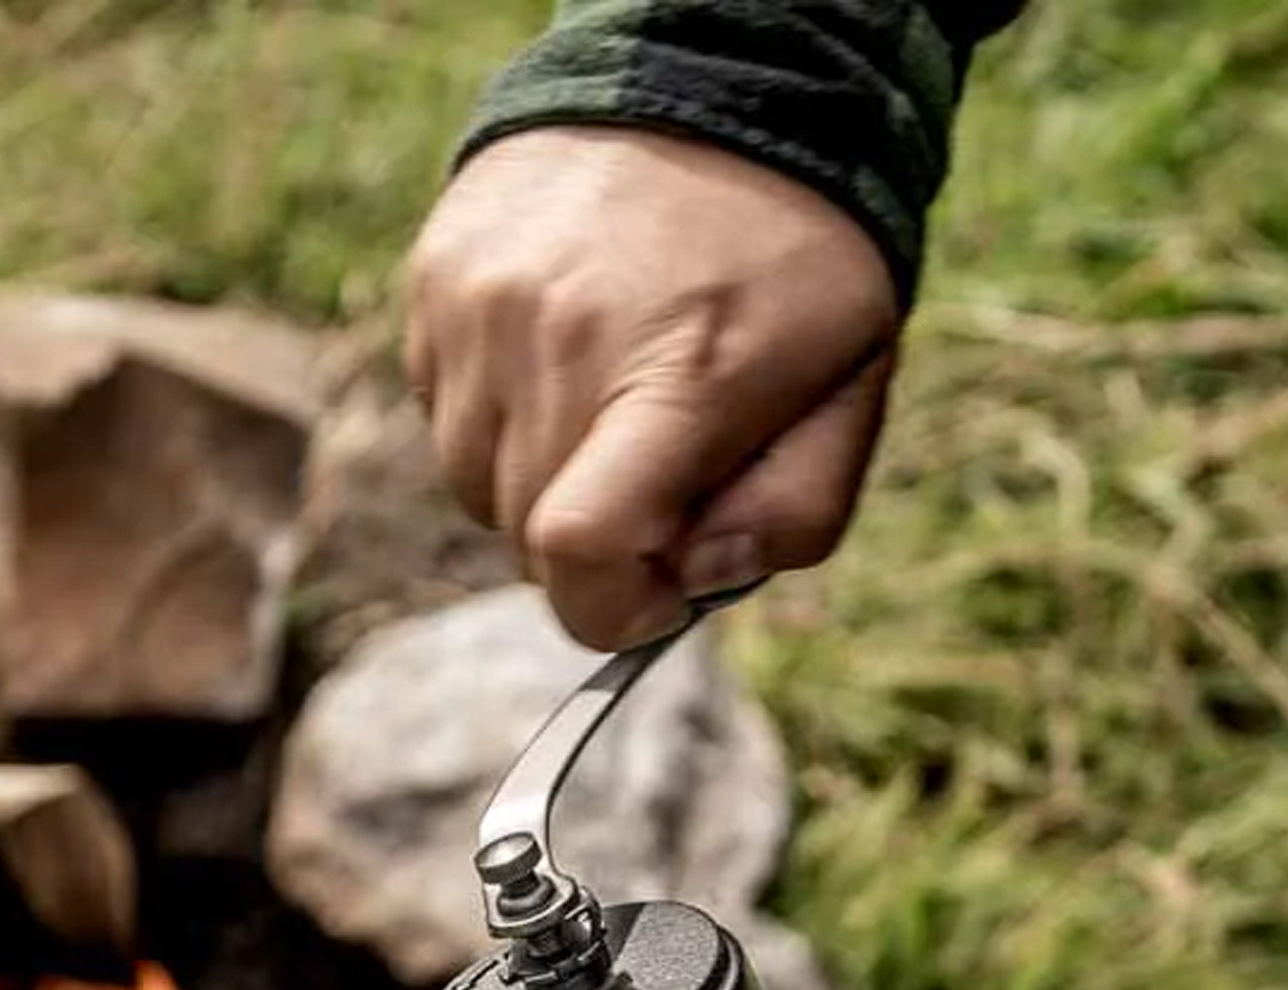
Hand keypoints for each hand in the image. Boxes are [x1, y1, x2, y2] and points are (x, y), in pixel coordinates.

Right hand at [405, 127, 901, 648]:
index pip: (580, 551)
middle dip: (597, 546)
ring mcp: (481, 307)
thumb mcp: (850, 394)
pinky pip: (446, 412)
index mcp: (674, 378)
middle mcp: (557, 341)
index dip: (614, 611)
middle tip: (661, 476)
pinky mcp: (436, 280)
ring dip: (540, 483)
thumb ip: (795, 517)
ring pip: (476, 486)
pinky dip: (501, 419)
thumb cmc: (794, 261)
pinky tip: (565, 357)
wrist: (715, 78)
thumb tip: (694, 580)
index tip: (661, 590)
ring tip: (610, 406)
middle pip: (528, 541)